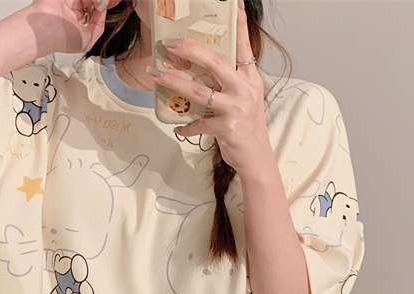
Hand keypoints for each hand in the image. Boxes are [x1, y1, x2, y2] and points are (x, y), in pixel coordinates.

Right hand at [25, 0, 120, 55]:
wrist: (46, 29)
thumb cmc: (62, 39)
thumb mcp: (88, 40)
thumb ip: (98, 27)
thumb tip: (102, 11)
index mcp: (79, 23)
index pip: (95, 12)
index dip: (103, 8)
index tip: (108, 5)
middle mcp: (74, 11)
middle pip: (92, 2)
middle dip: (101, 2)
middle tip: (104, 3)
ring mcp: (70, 1)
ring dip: (96, 0)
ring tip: (98, 2)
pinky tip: (94, 1)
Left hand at [147, 1, 269, 174]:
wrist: (256, 158)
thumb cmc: (247, 127)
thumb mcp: (245, 99)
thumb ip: (230, 83)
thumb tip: (202, 69)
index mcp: (250, 80)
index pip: (243, 49)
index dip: (239, 28)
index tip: (236, 8)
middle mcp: (244, 90)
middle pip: (215, 63)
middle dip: (190, 50)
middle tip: (170, 44)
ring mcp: (235, 109)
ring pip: (200, 91)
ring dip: (174, 82)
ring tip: (156, 75)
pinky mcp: (226, 128)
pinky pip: (199, 124)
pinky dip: (186, 127)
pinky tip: (178, 128)